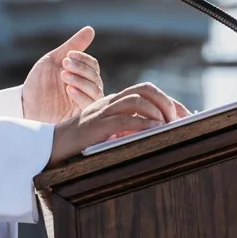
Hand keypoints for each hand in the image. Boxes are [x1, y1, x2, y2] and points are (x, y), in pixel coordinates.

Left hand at [20, 25, 102, 122]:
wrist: (24, 104)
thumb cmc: (39, 82)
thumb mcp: (54, 60)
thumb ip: (73, 46)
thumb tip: (90, 29)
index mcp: (81, 76)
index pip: (93, 66)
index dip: (83, 59)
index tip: (68, 55)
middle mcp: (85, 90)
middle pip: (96, 78)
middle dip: (81, 69)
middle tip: (64, 65)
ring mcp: (82, 103)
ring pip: (96, 91)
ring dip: (82, 81)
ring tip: (64, 76)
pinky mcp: (78, 117)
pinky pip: (89, 107)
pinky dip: (82, 96)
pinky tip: (70, 90)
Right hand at [48, 81, 191, 164]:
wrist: (49, 148)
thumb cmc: (79, 145)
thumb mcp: (107, 134)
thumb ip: (126, 130)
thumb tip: (155, 136)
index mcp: (114, 102)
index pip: (146, 91)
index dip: (169, 101)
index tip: (187, 115)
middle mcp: (109, 102)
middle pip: (144, 89)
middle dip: (166, 101)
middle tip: (179, 120)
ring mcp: (101, 112)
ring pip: (136, 100)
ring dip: (157, 111)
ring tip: (167, 126)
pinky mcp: (95, 126)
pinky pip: (122, 119)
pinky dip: (142, 123)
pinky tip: (153, 131)